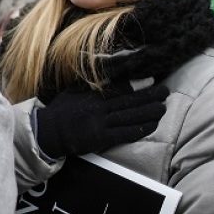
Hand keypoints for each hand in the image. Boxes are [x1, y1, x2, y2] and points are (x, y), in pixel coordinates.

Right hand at [35, 84, 168, 158]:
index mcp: (91, 95)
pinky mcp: (101, 139)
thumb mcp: (73, 91)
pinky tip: (152, 125)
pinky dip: (140, 129)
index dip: (136, 84)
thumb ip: (90, 84)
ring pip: (130, 116)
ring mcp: (100, 124)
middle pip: (128, 101)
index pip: (118, 88)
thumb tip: (107, 74)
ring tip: (163, 107)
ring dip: (149, 112)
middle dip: (149, 96)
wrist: (49, 132)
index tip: (151, 80)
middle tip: (165, 92)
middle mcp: (98, 108)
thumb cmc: (61, 110)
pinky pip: (125, 133)